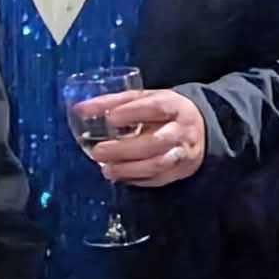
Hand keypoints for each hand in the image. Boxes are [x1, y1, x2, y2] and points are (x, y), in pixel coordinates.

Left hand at [78, 88, 205, 186]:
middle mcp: (182, 130)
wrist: (198, 129)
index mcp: (175, 106)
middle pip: (156, 141)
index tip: (110, 118)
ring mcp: (184, 152)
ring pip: (158, 164)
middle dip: (124, 149)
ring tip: (106, 170)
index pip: (156, 108)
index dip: (133, 112)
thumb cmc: (161, 112)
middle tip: (98, 152)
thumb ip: (112, 102)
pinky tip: (119, 176)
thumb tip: (80, 109)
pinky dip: (136, 179)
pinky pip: (158, 179)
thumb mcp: (143, 99)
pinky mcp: (180, 171)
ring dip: (128, 169)